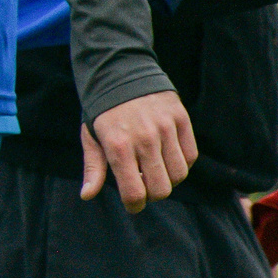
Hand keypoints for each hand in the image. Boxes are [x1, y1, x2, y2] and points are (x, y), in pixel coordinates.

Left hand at [81, 89, 196, 211]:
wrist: (121, 72)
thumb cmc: (103, 110)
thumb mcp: (90, 136)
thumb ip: (93, 168)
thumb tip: (86, 195)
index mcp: (117, 145)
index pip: (134, 192)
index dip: (135, 205)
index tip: (133, 204)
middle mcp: (143, 138)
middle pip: (161, 188)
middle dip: (152, 194)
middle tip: (144, 186)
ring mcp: (165, 128)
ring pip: (179, 174)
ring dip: (168, 180)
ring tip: (155, 170)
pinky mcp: (181, 119)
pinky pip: (191, 156)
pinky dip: (181, 163)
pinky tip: (166, 157)